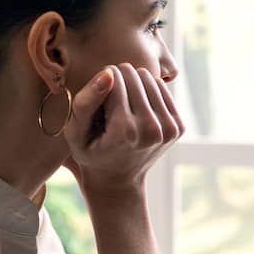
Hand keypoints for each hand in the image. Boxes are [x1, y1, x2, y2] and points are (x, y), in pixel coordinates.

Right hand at [62, 63, 183, 196]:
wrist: (118, 180)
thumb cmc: (91, 153)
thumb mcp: (75, 133)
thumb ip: (85, 103)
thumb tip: (108, 72)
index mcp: (125, 131)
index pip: (113, 77)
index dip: (100, 82)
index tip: (96, 101)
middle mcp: (152, 129)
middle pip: (133, 75)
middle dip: (118, 80)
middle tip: (109, 103)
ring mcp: (169, 128)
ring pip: (148, 77)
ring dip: (133, 85)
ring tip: (122, 106)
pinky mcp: (179, 126)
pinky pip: (161, 87)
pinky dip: (147, 91)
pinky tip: (136, 108)